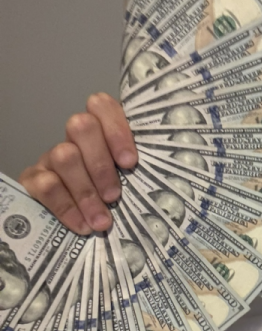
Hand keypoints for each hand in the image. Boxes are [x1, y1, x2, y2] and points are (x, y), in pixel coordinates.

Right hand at [19, 93, 136, 234]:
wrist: (74, 219)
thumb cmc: (115, 191)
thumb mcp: (129, 176)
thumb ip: (135, 168)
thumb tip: (160, 176)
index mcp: (102, 129)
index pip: (102, 105)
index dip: (116, 130)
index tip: (130, 163)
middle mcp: (74, 136)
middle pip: (81, 126)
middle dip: (101, 165)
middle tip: (114, 196)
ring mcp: (51, 155)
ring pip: (64, 156)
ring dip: (86, 192)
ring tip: (102, 220)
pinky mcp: (33, 178)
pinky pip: (46, 185)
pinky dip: (66, 208)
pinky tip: (83, 225)